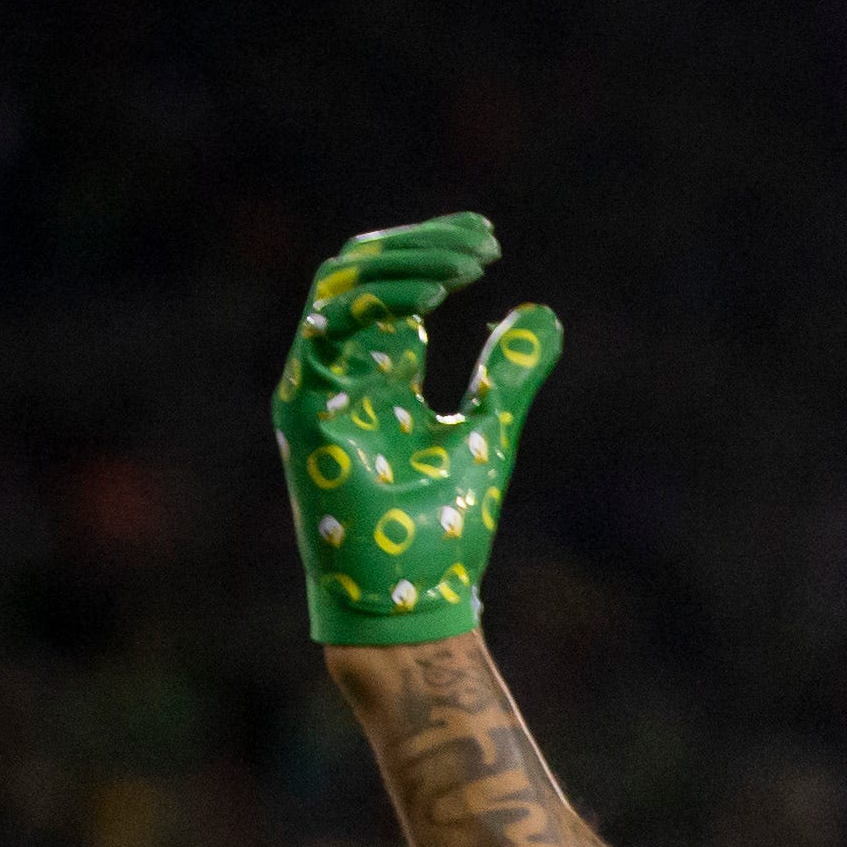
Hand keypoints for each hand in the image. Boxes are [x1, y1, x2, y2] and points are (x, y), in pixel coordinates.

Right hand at [272, 212, 558, 643]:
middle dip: (421, 246)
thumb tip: (542, 312)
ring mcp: (315, 387)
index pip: (391, 287)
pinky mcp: (304, 408)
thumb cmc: (442, 533)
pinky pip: (328, 331)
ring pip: (341, 287)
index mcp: (378, 376)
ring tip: (468, 263)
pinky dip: (377, 302)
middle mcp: (340, 373)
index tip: (489, 243)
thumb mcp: (489, 433)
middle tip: (483, 242)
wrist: (415, 604)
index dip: (432, 254)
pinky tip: (433, 296)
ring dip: (405, 265)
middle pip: (362, 273)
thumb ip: (507, 375)